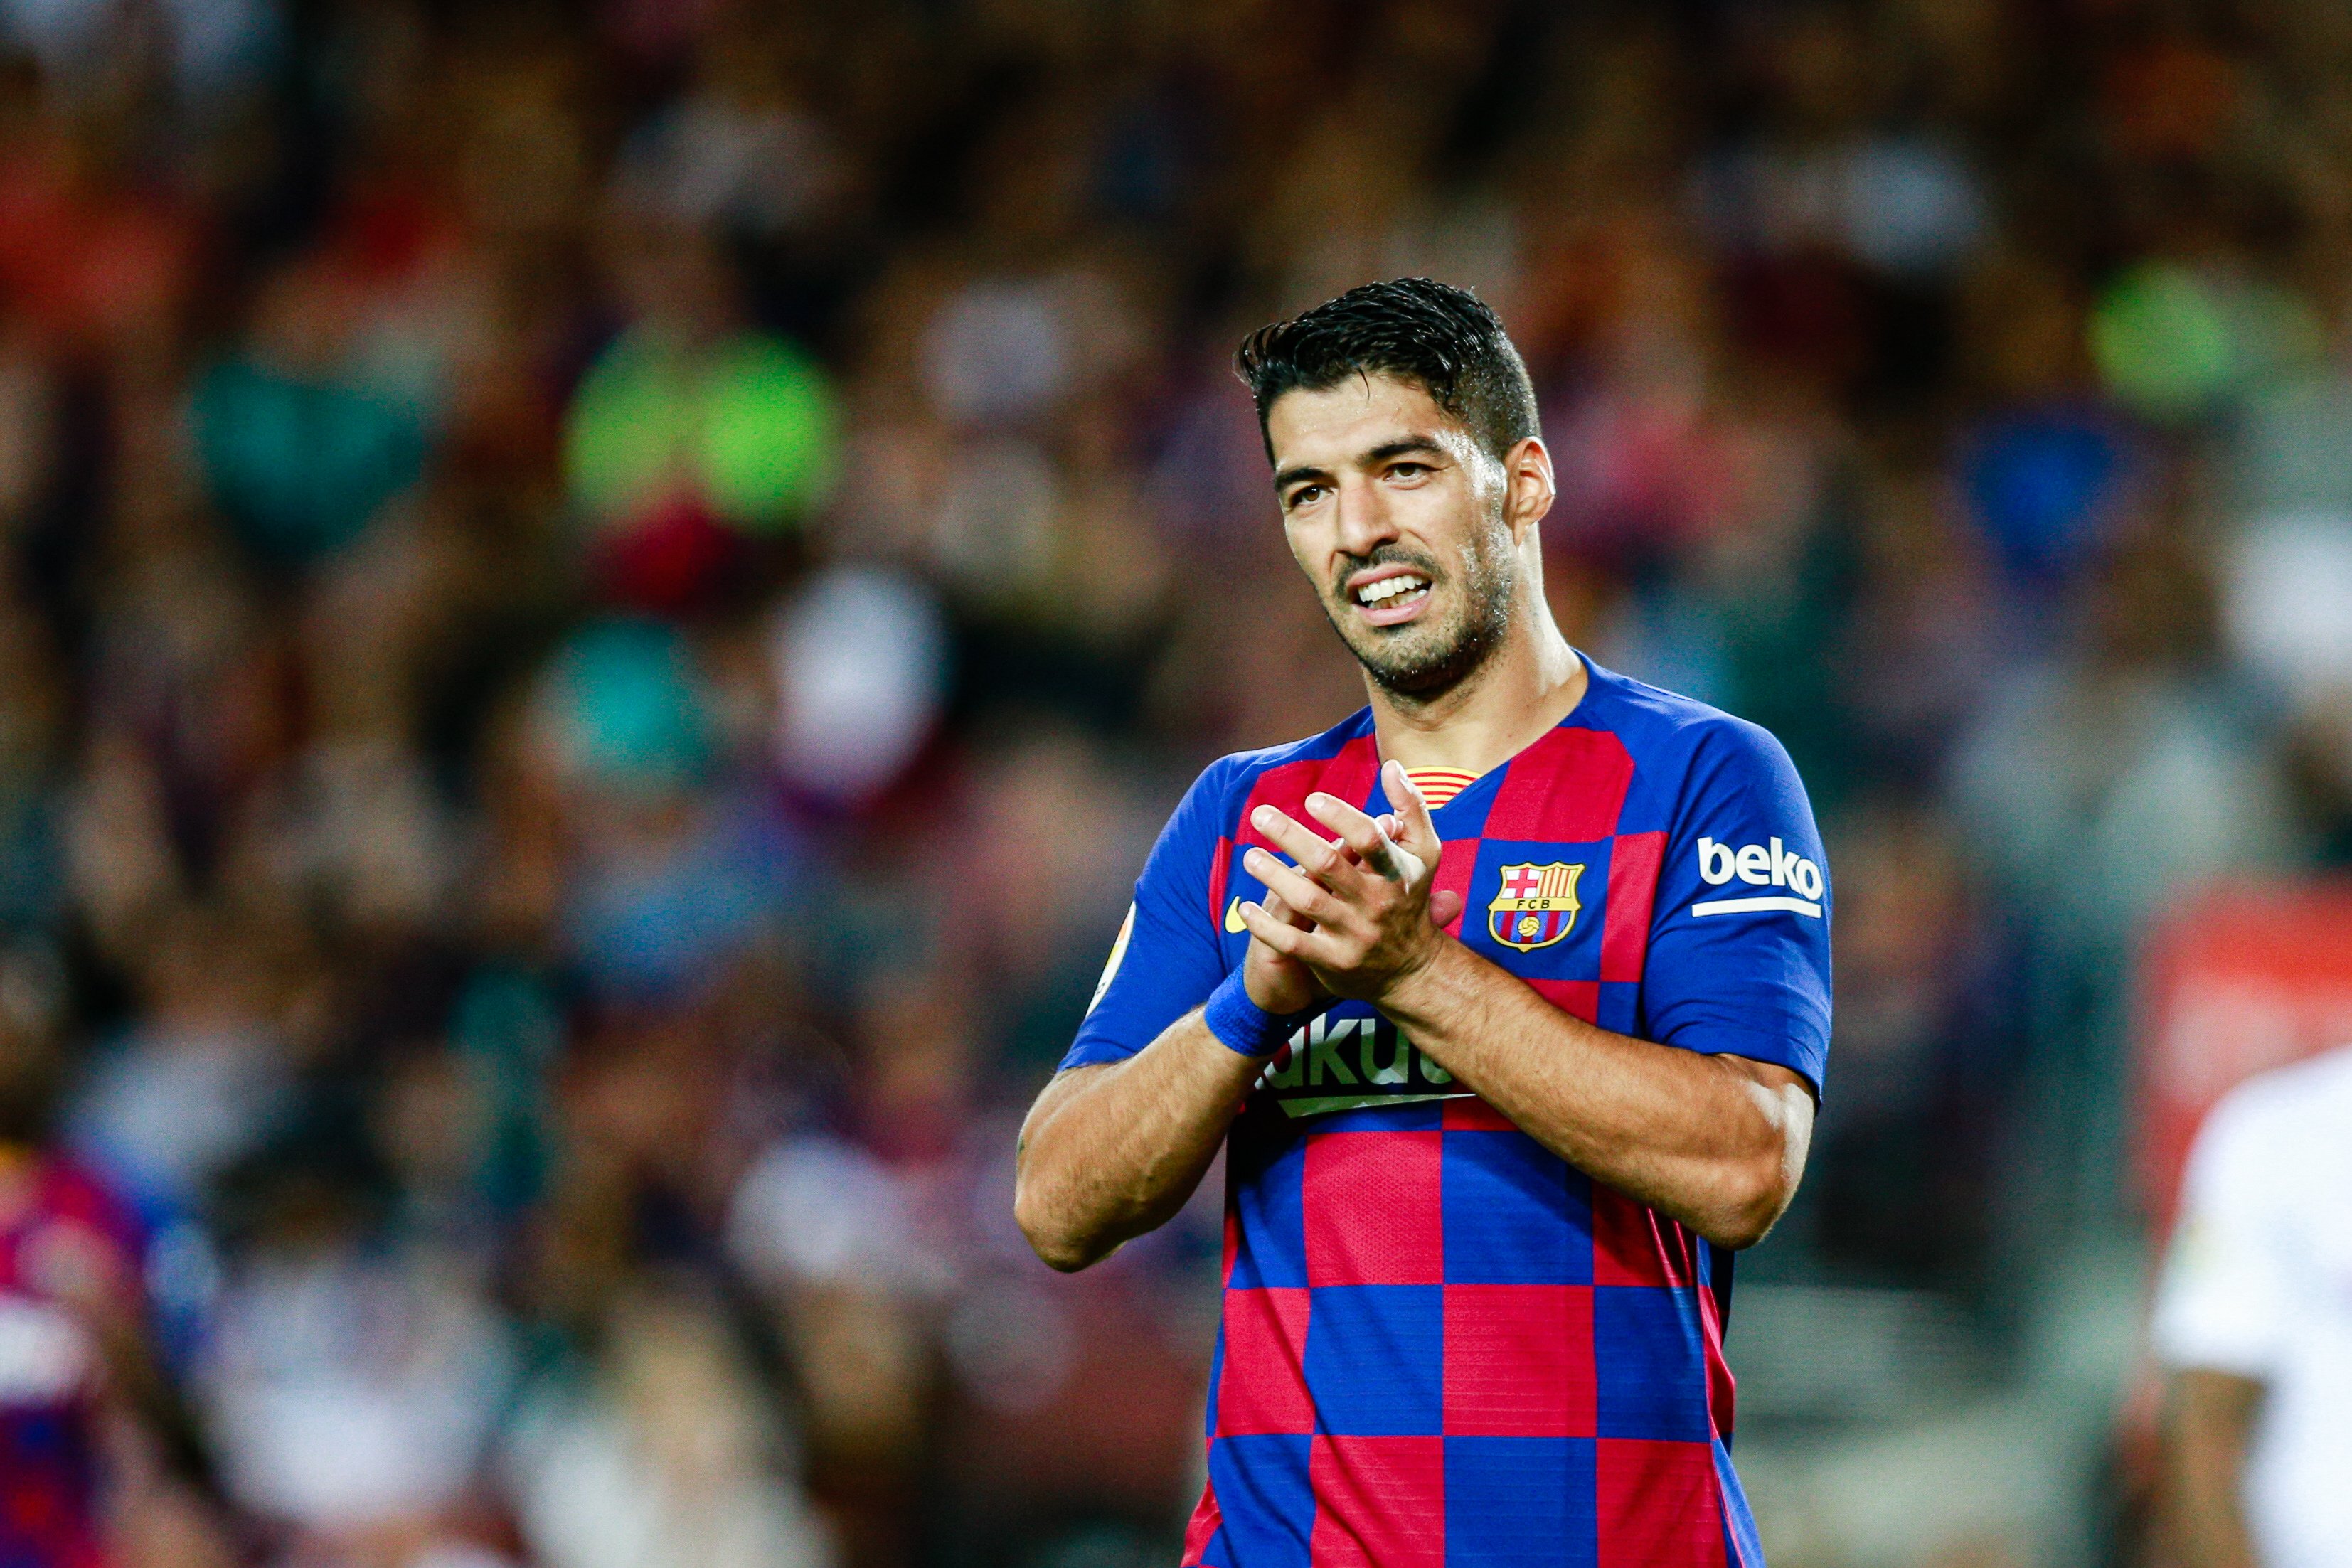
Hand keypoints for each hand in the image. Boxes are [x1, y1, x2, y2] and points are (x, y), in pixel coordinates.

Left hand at [1234, 761, 1463, 1001]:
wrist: (1413, 970)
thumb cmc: (1411, 899)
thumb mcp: (1424, 853)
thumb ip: (1410, 807)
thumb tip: (1392, 765)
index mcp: (1397, 872)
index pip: (1369, 838)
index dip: (1340, 816)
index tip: (1311, 799)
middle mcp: (1375, 903)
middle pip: (1329, 865)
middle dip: (1291, 836)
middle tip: (1260, 814)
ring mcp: (1353, 934)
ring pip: (1307, 902)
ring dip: (1274, 875)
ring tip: (1250, 856)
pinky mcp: (1333, 962)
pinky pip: (1292, 943)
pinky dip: (1266, 926)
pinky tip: (1246, 907)